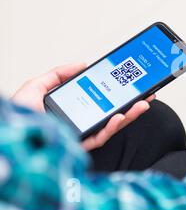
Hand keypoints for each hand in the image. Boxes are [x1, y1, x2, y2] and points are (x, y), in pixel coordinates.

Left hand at [11, 63, 155, 150]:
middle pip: (110, 112)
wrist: (8, 135)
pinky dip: (111, 126)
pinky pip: (99, 137)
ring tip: (143, 103)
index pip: (99, 99)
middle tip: (146, 93)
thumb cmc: (16, 117)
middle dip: (131, 103)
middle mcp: (78, 122)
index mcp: (71, 109)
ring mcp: (80, 135)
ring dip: (129, 115)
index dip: (116, 91)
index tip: (129, 81)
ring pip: (111, 126)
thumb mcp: (36, 86)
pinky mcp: (78, 146)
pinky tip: (121, 116)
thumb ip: (60, 74)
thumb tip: (82, 64)